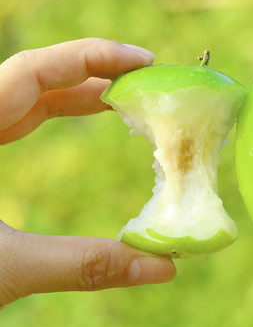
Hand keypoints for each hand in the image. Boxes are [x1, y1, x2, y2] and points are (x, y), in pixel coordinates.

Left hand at [0, 39, 175, 308]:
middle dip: (96, 76)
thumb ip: (83, 265)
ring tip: (125, 101)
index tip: (144, 62)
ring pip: (26, 98)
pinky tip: (80, 119)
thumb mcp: (4, 269)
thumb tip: (162, 268)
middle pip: (36, 79)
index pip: (34, 70)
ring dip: (78, 94)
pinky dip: (55, 114)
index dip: (94, 57)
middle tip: (147, 85)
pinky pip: (17, 118)